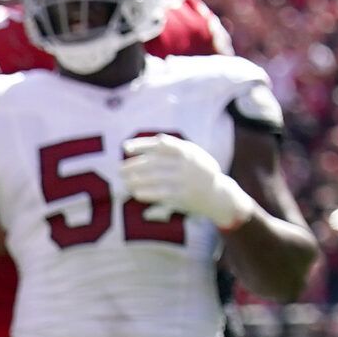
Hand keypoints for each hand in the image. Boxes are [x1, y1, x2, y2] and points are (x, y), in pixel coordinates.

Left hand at [120, 134, 254, 230]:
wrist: (217, 194)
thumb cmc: (197, 170)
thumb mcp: (192, 154)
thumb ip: (173, 147)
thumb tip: (154, 140)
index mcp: (187, 151)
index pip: (160, 145)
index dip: (141, 145)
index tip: (125, 148)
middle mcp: (186, 164)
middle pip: (154, 163)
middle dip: (134, 165)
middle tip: (120, 169)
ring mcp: (185, 180)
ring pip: (155, 178)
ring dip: (137, 180)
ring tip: (125, 182)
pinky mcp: (184, 196)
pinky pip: (162, 194)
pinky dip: (148, 193)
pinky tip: (136, 193)